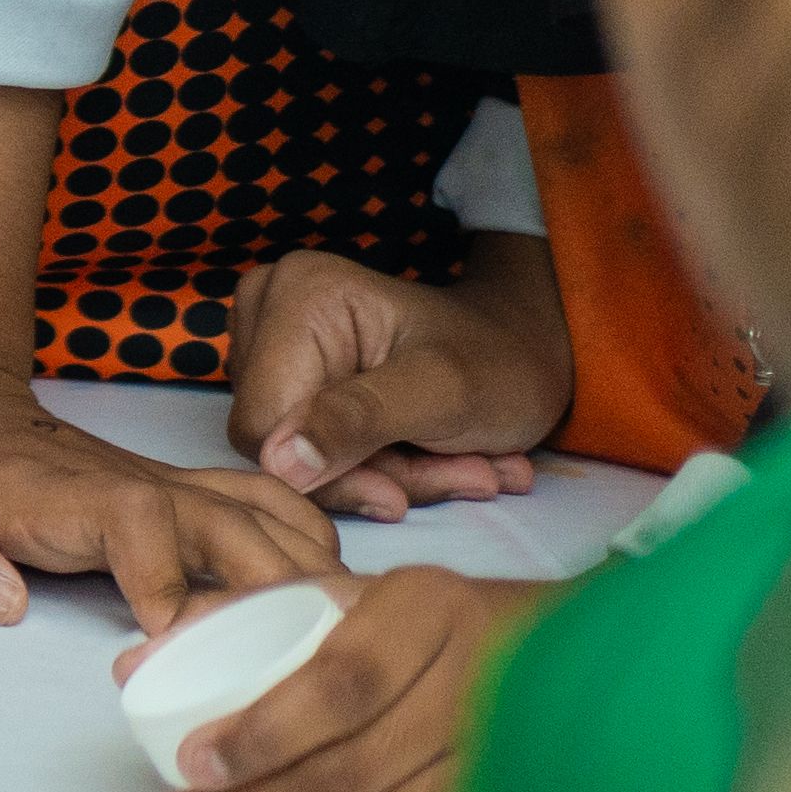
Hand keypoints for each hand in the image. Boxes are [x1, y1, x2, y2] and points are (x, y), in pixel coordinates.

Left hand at [0, 348, 341, 629]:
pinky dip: (315, 543)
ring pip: (273, 516)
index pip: (140, 522)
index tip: (170, 639)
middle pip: (235, 526)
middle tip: (298, 663)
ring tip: (342, 641)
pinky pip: (277, 507)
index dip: (166, 580)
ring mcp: (178, 487)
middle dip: (275, 595)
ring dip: (312, 574)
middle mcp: (142, 486)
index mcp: (73, 495)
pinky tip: (336, 594)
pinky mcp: (195, 494)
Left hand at [155, 568, 546, 791]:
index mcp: (426, 609)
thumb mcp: (341, 589)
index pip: (339, 683)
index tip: (192, 762)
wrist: (553, 641)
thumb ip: (236, 613)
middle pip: (354, 765)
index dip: (263, 731)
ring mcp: (500, 750)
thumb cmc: (415, 613)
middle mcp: (475, 679)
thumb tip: (132, 664)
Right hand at [229, 238, 568, 519]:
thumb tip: (278, 466)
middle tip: (463, 477)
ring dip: (391, 478)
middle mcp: (268, 310)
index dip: (327, 475)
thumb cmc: (500, 360)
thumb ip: (357, 422)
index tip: (405, 496)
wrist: (527, 350)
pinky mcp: (294, 378)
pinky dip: (385, 471)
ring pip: (299, 454)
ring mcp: (276, 345)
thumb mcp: (444, 394)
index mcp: (295, 295)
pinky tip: (444, 463)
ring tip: (470, 469)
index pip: (263, 423)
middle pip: (281, 440)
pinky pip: (314, 450)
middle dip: (375, 475)